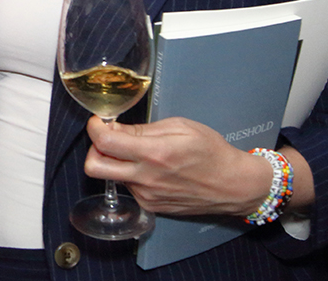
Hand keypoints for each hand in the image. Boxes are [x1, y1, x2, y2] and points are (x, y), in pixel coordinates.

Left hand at [82, 116, 273, 216]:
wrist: (233, 185)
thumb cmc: (212, 152)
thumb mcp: (180, 127)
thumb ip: (143, 128)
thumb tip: (115, 127)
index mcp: (154, 153)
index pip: (105, 142)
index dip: (94, 128)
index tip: (97, 121)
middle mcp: (146, 178)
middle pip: (94, 167)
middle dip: (93, 149)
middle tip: (107, 139)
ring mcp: (147, 195)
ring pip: (112, 176)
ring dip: (116, 162)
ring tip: (139, 152)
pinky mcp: (150, 206)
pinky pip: (128, 187)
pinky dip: (131, 175)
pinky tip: (150, 168)